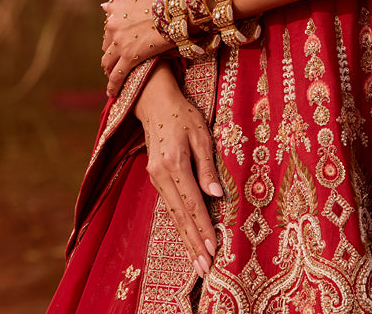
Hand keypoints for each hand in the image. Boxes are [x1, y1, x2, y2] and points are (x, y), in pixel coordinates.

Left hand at [101, 0, 172, 95]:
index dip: (114, 37)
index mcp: (116, 7)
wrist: (177, 10)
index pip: (109, 27)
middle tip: (117, 61)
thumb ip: (122, 2)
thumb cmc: (165, 1)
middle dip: (112, 53)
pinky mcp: (129, 56)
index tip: (117, 44)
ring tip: (113, 77)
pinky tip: (112, 93)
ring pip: (108, 61)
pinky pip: (117, 74)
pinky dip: (113, 85)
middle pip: (107, 44)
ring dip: (110, 69)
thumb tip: (103, 6)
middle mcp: (113, 23)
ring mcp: (120, 41)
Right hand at [135, 63, 221, 278]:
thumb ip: (207, 166)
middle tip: (205, 268)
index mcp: (174, 162)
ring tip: (198, 262)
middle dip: (194, 244)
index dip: (203, 227)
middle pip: (180, 216)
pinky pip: (169, 207)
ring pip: (172, 216)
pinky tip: (187, 239)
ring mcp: (155, 178)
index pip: (192, 202)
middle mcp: (161, 175)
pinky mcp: (155, 178)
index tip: (214, 247)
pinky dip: (179, 226)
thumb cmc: (183, 115)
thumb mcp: (201, 134)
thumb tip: (217, 195)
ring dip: (186, 240)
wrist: (154, 103)